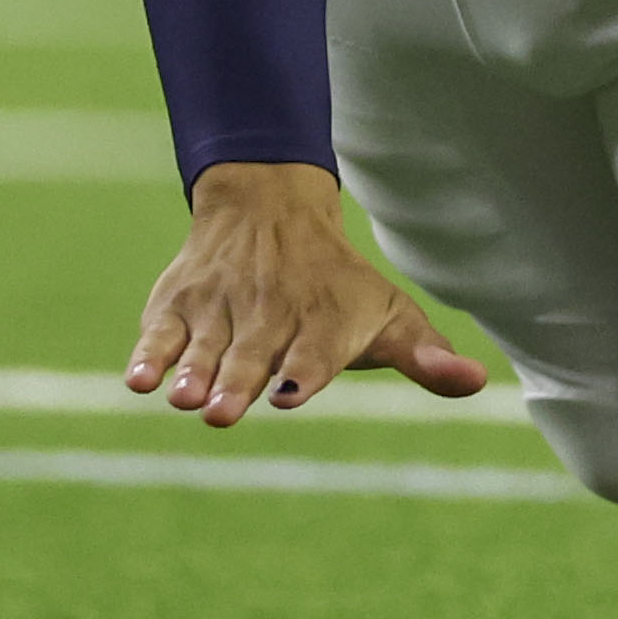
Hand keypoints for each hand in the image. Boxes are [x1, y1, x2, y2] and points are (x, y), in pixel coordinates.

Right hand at [126, 160, 487, 427]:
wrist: (270, 207)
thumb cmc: (339, 283)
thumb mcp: (390, 314)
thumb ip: (426, 356)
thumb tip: (477, 383)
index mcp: (323, 320)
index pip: (315, 351)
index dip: (304, 371)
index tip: (292, 393)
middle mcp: (271, 312)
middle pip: (253, 353)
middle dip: (238, 382)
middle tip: (223, 412)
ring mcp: (220, 308)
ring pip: (204, 345)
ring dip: (192, 372)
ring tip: (183, 399)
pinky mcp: (177, 305)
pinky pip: (159, 332)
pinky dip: (149, 355)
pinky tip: (140, 381)